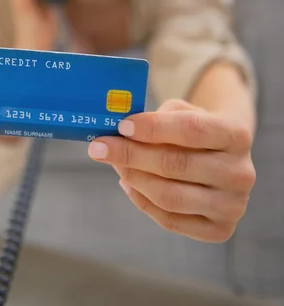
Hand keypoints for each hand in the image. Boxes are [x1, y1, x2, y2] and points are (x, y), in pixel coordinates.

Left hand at [88, 100, 255, 242]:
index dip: (153, 128)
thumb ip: (156, 119)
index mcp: (236, 134)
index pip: (192, 130)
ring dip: (133, 178)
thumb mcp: (183, 111)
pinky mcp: (220, 230)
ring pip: (170, 197)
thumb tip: (117, 133)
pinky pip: (170, 220)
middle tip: (100, 147)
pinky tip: (127, 182)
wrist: (225, 155)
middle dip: (131, 155)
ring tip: (113, 164)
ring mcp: (233, 205)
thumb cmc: (196, 128)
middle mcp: (240, 172)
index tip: (121, 126)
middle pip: (176, 165)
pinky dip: (141, 200)